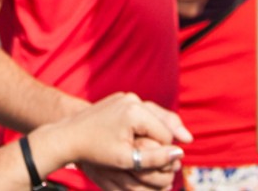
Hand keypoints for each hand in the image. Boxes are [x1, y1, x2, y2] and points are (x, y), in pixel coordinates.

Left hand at [38, 93, 189, 190]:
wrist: (67, 135)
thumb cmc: (95, 150)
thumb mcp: (125, 159)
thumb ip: (154, 158)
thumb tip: (180, 154)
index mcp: (135, 111)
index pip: (164, 134)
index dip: (166, 150)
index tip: (166, 160)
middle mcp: (132, 99)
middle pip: (162, 118)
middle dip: (171, 131)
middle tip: (189, 139)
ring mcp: (125, 97)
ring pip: (152, 113)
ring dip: (161, 125)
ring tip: (180, 134)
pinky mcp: (119, 99)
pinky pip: (141, 111)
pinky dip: (148, 120)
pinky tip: (154, 129)